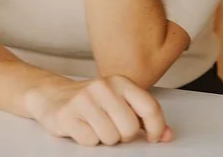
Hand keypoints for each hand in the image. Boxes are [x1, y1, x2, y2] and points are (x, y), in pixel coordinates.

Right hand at [25, 75, 172, 146]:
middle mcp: (103, 86)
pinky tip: (82, 127)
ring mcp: (84, 99)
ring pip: (110, 138)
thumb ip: (144, 117)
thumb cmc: (92, 101)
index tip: (153, 138)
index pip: (149, 107)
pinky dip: (88, 140)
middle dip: (123, 135)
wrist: (54, 96)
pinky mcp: (68, 114)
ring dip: (104, 138)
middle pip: (129, 129)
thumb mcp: (120, 102)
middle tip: (113, 127)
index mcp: (120, 81)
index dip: (156, 128)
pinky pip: (90, 141)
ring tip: (95, 125)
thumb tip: (168, 135)